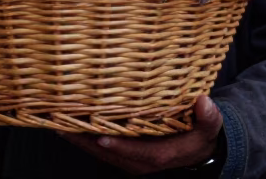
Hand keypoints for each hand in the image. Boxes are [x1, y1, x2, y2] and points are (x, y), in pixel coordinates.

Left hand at [57, 95, 222, 174]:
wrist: (196, 151)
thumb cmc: (200, 135)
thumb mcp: (209, 126)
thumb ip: (208, 117)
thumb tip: (203, 103)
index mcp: (160, 155)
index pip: (136, 152)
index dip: (119, 145)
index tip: (100, 136)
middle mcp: (140, 161)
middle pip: (109, 153)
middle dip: (86, 141)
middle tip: (63, 124)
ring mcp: (129, 159)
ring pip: (100, 152)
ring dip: (79, 140)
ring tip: (57, 123)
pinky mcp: (123, 154)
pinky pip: (99, 148)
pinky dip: (83, 138)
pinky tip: (67, 126)